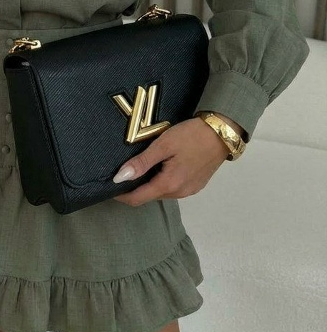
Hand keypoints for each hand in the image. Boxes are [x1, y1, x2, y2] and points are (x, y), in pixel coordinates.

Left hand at [112, 116, 231, 206]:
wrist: (223, 132)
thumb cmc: (192, 135)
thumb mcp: (163, 145)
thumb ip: (141, 163)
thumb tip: (119, 178)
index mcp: (169, 185)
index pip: (137, 199)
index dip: (120, 196)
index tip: (108, 187)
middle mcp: (179, 193)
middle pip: (149, 196)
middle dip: (134, 188)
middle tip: (122, 171)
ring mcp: (189, 190)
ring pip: (161, 192)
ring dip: (148, 184)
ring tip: (140, 166)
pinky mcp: (196, 185)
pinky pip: (172, 188)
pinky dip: (161, 181)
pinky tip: (159, 166)